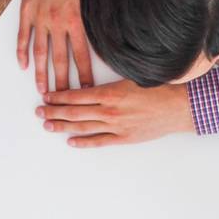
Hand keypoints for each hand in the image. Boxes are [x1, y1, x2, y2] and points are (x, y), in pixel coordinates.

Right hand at [18, 0, 93, 93]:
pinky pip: (23, 36)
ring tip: (43, 91)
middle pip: (60, 59)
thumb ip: (98, 14)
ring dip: (42, 73)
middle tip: (62, 100)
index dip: (85, 75)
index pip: (83, 55)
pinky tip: (23, 65)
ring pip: (41, 52)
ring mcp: (41, 18)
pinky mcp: (27, 11)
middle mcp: (59, 22)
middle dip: (62, 82)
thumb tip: (112, 32)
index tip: (86, 91)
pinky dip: (22, 52)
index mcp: (77, 19)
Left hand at [37, 80, 192, 147]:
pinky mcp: (124, 138)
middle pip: (74, 112)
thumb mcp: (132, 77)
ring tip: (47, 126)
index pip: (77, 95)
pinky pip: (99, 141)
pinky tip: (70, 142)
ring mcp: (116, 126)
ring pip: (83, 127)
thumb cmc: (159, 88)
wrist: (179, 107)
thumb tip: (93, 81)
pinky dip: (83, 142)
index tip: (46, 97)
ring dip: (63, 127)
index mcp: (110, 92)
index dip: (59, 97)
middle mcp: (109, 111)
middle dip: (54, 112)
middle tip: (39, 112)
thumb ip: (111, 82)